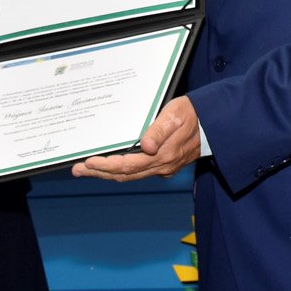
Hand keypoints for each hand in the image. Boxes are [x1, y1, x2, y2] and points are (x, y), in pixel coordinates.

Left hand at [73, 95, 200, 181]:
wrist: (213, 123)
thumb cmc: (193, 114)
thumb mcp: (175, 115)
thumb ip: (159, 131)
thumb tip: (145, 147)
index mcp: (163, 155)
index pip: (127, 165)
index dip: (106, 166)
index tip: (88, 163)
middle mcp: (162, 166)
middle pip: (125, 175)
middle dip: (99, 173)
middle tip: (77, 170)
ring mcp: (164, 168)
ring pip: (130, 176)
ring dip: (107, 174)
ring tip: (87, 170)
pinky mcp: (165, 166)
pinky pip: (138, 172)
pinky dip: (121, 171)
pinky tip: (111, 166)